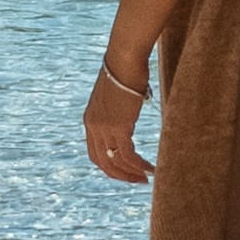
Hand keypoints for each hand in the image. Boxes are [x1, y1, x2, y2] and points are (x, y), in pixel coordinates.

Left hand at [83, 61, 153, 183]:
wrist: (124, 58)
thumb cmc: (125, 68)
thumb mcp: (117, 92)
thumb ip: (121, 105)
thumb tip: (139, 99)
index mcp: (89, 119)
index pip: (94, 153)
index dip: (109, 166)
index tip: (124, 171)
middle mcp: (92, 126)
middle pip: (102, 162)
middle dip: (120, 175)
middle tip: (137, 180)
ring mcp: (104, 127)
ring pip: (116, 162)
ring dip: (132, 173)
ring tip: (147, 178)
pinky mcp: (119, 126)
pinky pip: (128, 155)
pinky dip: (139, 165)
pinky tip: (151, 168)